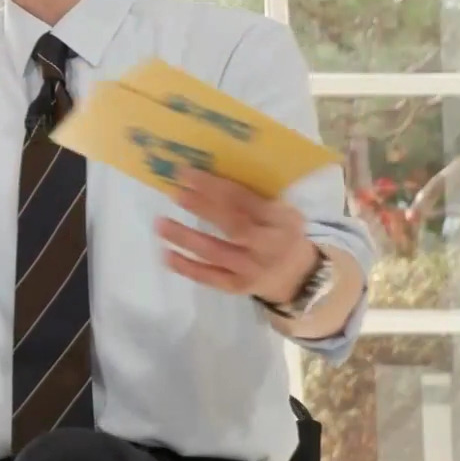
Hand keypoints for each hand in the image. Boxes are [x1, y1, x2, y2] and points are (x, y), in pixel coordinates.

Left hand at [156, 168, 319, 304]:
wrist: (299, 276)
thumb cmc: (281, 233)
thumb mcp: (281, 213)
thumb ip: (253, 198)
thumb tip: (205, 176)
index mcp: (281, 220)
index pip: (246, 201)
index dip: (215, 186)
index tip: (186, 174)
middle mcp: (269, 245)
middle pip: (233, 226)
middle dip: (202, 208)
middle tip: (174, 194)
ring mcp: (253, 269)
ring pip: (217, 253)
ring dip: (186, 238)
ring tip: (160, 224)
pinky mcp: (239, 286)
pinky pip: (210, 277)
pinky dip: (187, 267)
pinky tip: (166, 254)